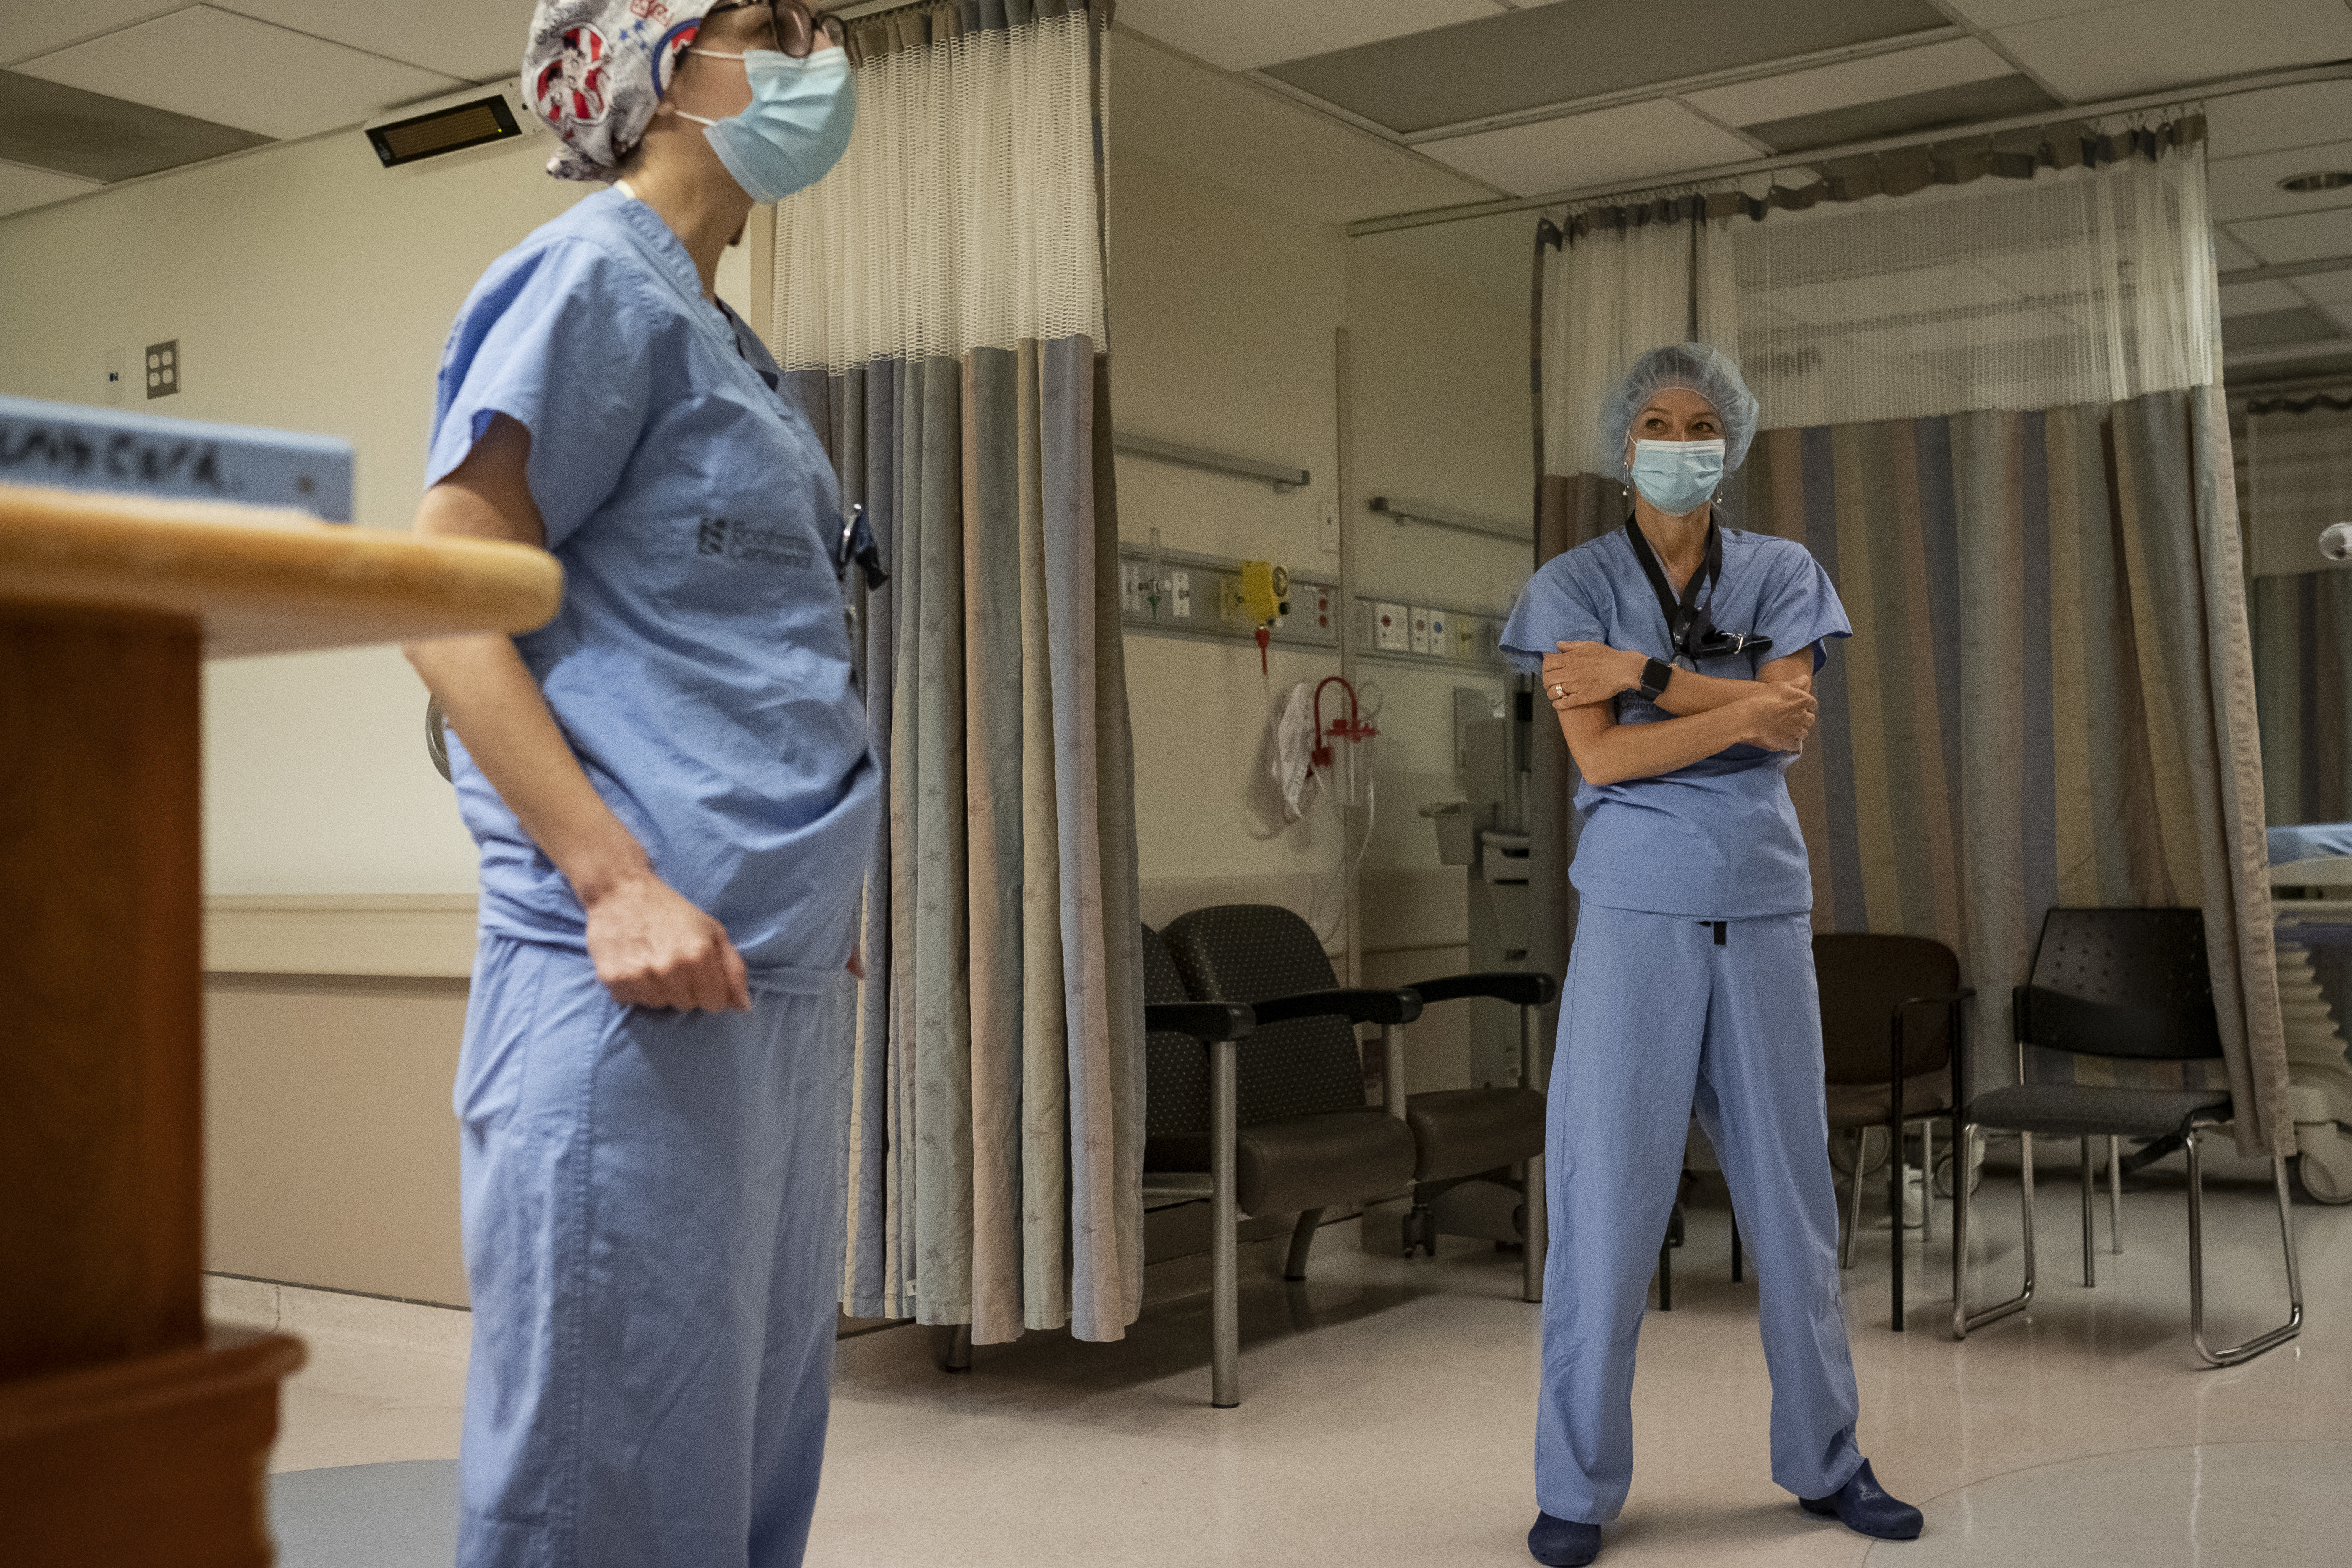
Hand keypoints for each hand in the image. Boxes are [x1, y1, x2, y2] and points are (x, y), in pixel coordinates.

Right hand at [583, 870, 751, 1011]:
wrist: (620, 890)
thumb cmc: (670, 909)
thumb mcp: (712, 930)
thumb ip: (733, 968)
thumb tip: (743, 1006)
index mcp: (699, 956)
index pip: (715, 1003)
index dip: (710, 989)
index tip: (700, 973)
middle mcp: (669, 969)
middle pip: (687, 1005)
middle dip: (685, 988)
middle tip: (673, 961)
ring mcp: (640, 976)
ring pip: (660, 1004)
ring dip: (660, 989)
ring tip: (652, 960)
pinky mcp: (613, 980)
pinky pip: (634, 1001)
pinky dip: (635, 988)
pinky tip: (634, 963)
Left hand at [1541, 641, 1642, 709]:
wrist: (1622, 670)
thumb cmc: (1607, 656)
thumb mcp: (1588, 645)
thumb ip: (1571, 645)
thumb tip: (1557, 645)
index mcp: (1569, 659)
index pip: (1547, 664)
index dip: (1545, 669)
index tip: (1549, 671)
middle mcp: (1569, 673)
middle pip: (1547, 679)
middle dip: (1546, 682)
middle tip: (1551, 683)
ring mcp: (1575, 686)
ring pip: (1553, 692)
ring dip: (1551, 694)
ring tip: (1555, 694)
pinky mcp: (1581, 698)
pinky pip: (1563, 704)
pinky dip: (1557, 704)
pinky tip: (1558, 703)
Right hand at [1740, 682, 1817, 751]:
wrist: (1752, 715)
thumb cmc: (1764, 697)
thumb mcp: (1780, 685)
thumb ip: (1796, 683)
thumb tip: (1805, 677)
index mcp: (1803, 700)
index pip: (1813, 704)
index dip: (1807, 706)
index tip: (1800, 707)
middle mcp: (1803, 716)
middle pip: (1810, 720)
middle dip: (1804, 719)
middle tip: (1793, 718)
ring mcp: (1797, 730)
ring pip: (1803, 733)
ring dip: (1797, 731)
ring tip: (1787, 730)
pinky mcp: (1789, 742)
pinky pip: (1794, 745)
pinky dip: (1791, 743)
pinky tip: (1784, 739)